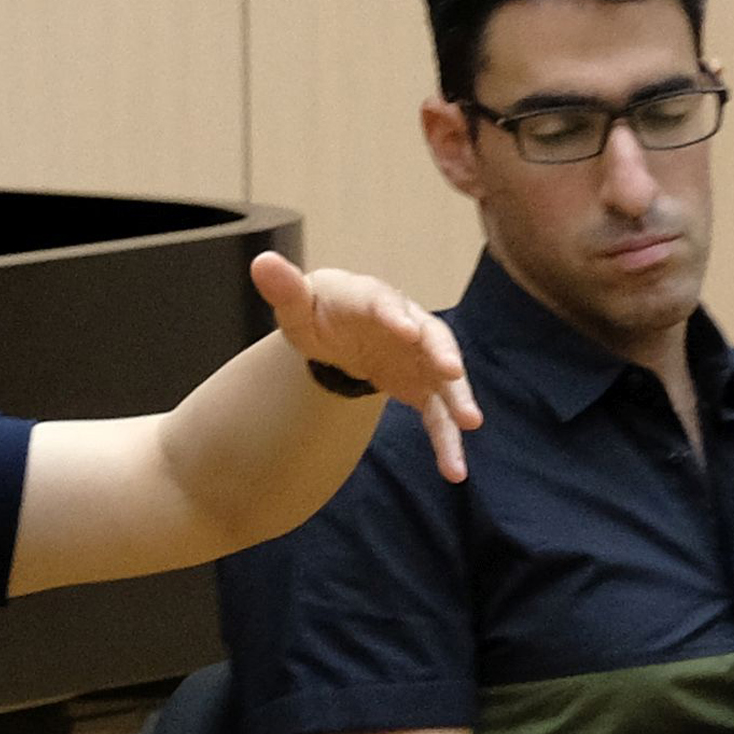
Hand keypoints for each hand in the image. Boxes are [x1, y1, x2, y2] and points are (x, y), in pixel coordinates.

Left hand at [249, 251, 481, 484]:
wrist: (342, 332)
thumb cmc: (321, 312)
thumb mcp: (299, 303)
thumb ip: (285, 289)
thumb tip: (262, 263)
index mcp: (372, 298)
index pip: (384, 303)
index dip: (394, 315)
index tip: (406, 330)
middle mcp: (407, 322)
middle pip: (430, 335)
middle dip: (441, 353)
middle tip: (452, 370)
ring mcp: (420, 356)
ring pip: (444, 376)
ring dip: (458, 398)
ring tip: (470, 422)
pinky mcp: (423, 386)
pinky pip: (439, 414)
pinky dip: (447, 439)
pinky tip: (454, 469)